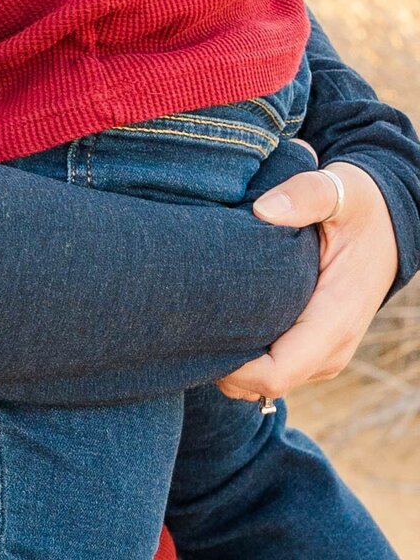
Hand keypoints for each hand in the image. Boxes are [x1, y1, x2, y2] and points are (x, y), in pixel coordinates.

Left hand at [216, 162, 396, 402]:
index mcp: (335, 318)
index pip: (278, 372)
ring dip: (235, 361)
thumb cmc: (360, 207)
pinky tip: (226, 319)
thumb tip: (263, 211)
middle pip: (266, 385)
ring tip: (203, 317)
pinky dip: (249, 354)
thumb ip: (304, 195)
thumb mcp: (338, 191)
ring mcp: (326, 352)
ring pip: (269, 382)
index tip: (198, 333)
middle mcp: (332, 348)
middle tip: (188, 321)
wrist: (389, 225)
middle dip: (224, 364)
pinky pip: (277, 367)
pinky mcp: (317, 347)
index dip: (234, 366)